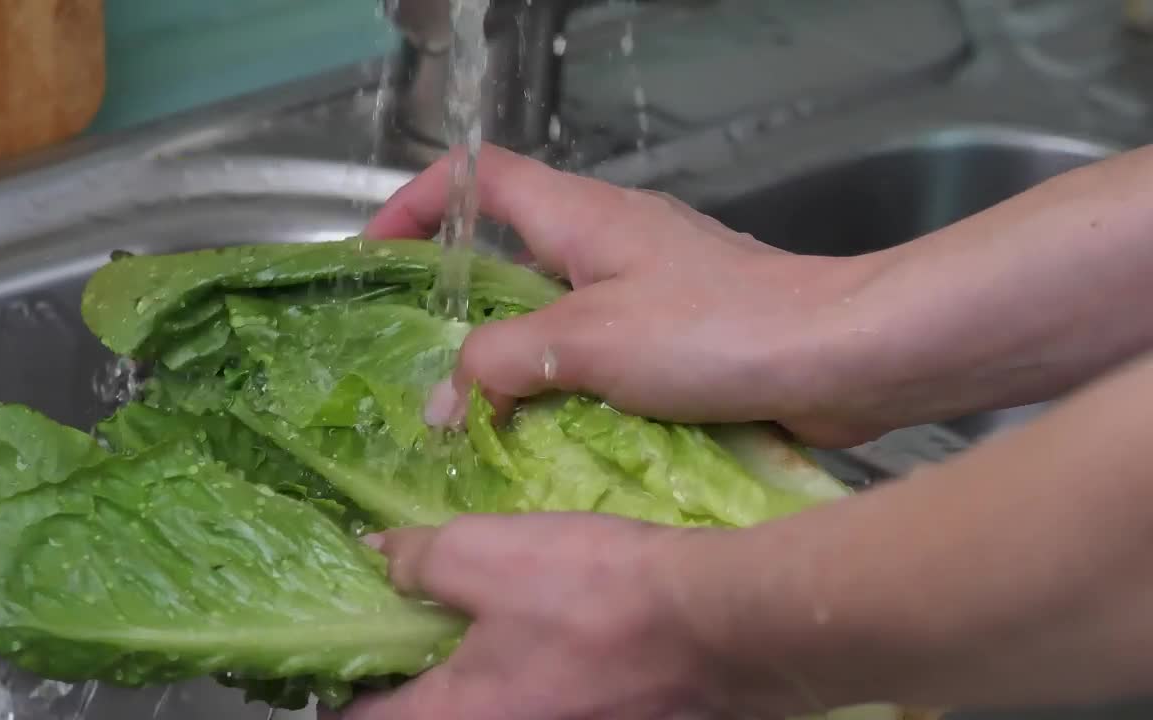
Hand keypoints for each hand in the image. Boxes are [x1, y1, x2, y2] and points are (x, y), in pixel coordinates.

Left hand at [323, 513, 748, 719]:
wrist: (720, 622)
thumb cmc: (594, 593)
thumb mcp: (485, 553)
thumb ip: (419, 561)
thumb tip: (378, 558)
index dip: (339, 698)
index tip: (335, 667)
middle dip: (407, 687)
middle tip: (403, 639)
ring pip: (489, 713)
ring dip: (468, 683)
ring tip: (469, 634)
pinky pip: (537, 706)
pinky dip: (520, 680)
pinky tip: (536, 638)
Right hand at [364, 145, 890, 447]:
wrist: (841, 356)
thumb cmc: (717, 328)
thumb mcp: (587, 340)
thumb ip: (502, 365)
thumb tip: (444, 402)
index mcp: (581, 215)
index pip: (479, 174)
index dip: (419, 203)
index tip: (378, 258)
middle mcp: (609, 240)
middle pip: (509, 247)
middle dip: (460, 302)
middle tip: (420, 362)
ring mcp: (646, 287)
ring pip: (552, 309)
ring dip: (512, 355)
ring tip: (473, 414)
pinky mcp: (678, 335)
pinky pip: (596, 351)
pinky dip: (563, 385)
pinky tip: (548, 435)